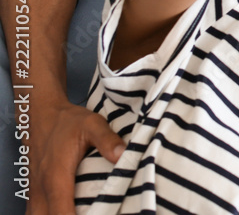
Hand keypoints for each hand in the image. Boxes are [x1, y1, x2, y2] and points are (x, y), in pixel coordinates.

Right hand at [25, 98, 123, 214]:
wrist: (42, 114)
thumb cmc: (68, 121)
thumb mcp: (91, 123)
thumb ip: (107, 140)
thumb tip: (122, 155)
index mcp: (56, 177)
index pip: (63, 212)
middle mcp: (42, 189)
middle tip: (97, 213)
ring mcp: (36, 192)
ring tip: (88, 212)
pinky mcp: (36, 191)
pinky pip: (38, 212)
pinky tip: (70, 212)